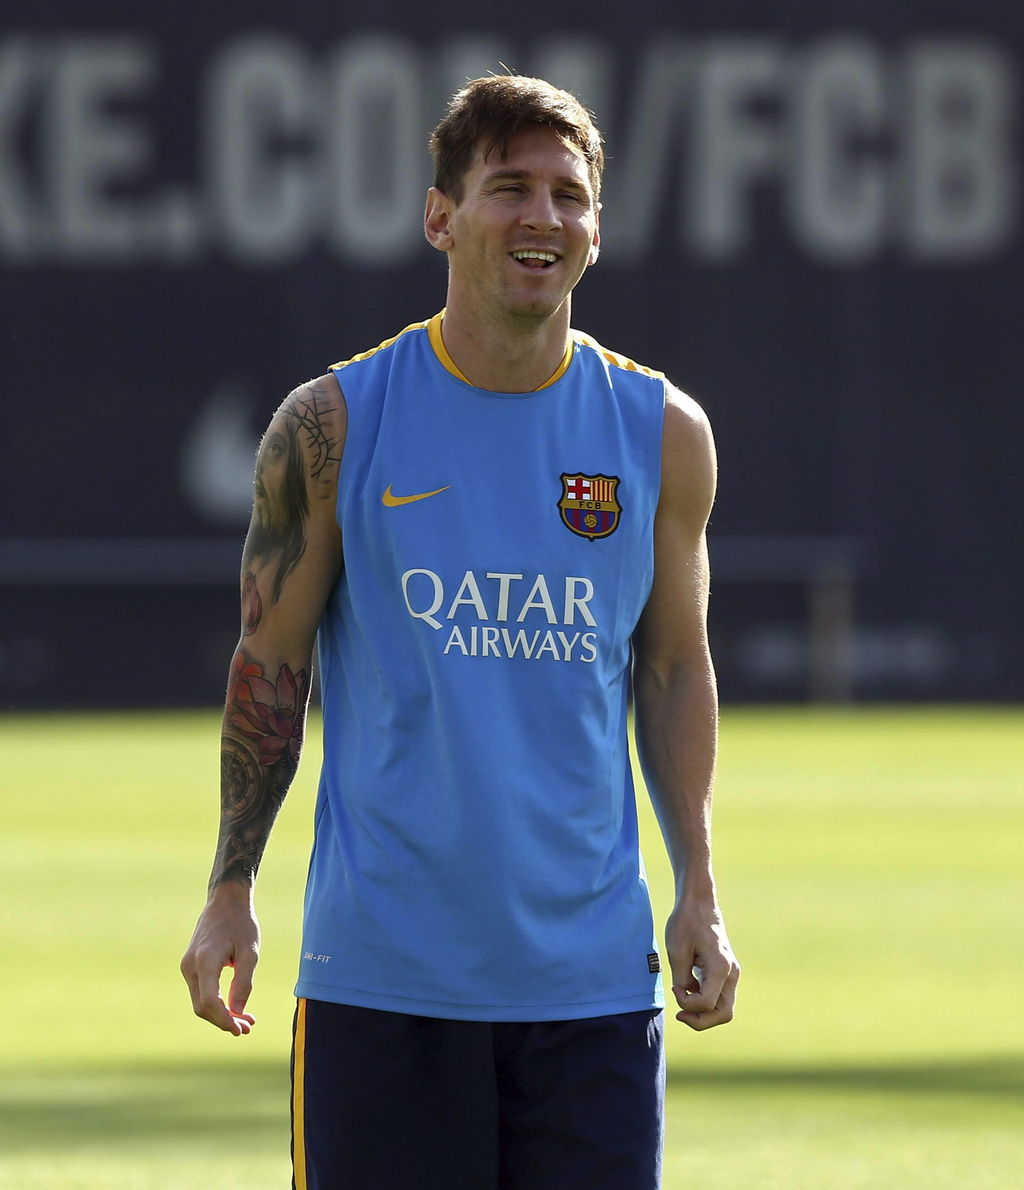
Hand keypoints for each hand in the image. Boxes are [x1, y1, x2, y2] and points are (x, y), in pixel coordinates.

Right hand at [180, 886, 260, 1035]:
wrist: (225, 901)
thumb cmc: (241, 923)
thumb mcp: (250, 951)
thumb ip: (243, 982)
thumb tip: (237, 1012)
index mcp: (205, 961)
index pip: (210, 1002)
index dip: (224, 1020)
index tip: (241, 1030)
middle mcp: (190, 966)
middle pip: (202, 1007)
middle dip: (224, 1021)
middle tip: (248, 1027)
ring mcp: (187, 966)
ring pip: (199, 1002)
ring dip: (220, 1014)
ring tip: (244, 1020)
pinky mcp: (190, 965)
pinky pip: (200, 991)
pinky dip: (215, 1002)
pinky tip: (233, 1006)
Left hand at [665, 899, 738, 1030]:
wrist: (699, 903)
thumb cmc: (686, 923)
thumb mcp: (677, 952)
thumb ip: (682, 981)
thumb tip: (686, 1001)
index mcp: (720, 967)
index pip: (707, 1004)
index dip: (687, 1004)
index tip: (674, 987)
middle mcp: (731, 973)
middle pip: (724, 1015)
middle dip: (701, 1020)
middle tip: (680, 1013)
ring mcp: (732, 973)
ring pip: (724, 1009)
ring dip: (704, 1013)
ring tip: (683, 1004)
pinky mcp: (727, 972)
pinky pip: (720, 997)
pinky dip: (706, 1002)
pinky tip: (689, 990)